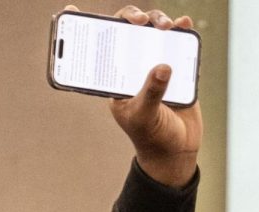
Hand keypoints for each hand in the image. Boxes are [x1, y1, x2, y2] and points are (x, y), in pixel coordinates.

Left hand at [63, 6, 201, 187]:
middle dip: (132, 18)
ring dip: (159, 22)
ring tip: (167, 26)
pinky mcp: (176, 65)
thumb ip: (152, 93)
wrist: (177, 151)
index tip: (73, 12)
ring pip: (153, 31)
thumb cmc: (152, 137)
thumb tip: (162, 67)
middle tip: (139, 21)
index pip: (98, 48)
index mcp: (115, 80)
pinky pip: (178, 41)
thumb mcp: (145, 117)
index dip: (87, 29)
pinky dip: (182, 30)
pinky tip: (185, 25)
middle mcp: (132, 68)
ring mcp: (154, 64)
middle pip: (128, 31)